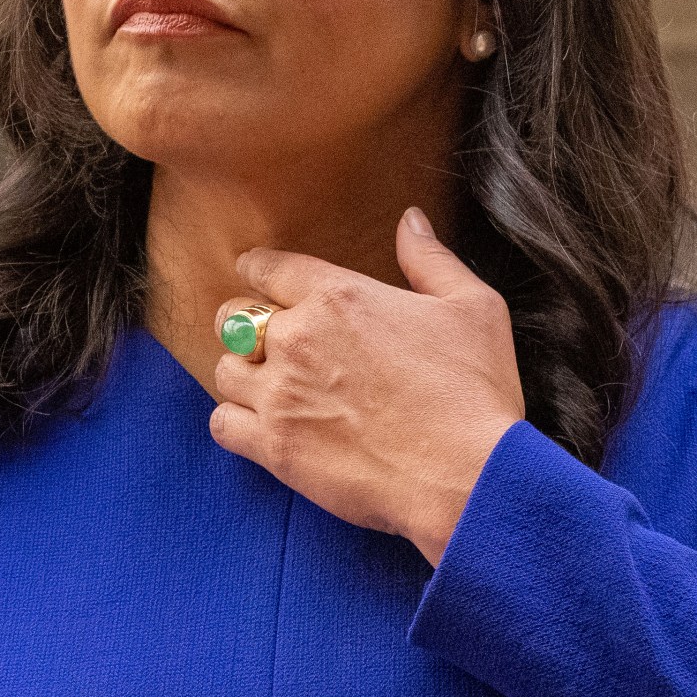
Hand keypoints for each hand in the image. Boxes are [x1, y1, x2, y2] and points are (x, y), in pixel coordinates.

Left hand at [208, 208, 523, 563]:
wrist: (467, 476)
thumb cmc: (475, 392)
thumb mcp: (473, 307)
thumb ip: (430, 259)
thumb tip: (409, 220)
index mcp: (339, 296)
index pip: (269, 267)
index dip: (259, 270)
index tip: (259, 277)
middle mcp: (298, 339)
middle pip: (234, 317)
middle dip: (246, 323)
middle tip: (269, 341)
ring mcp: (280, 395)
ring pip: (225, 371)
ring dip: (243, 375)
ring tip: (268, 387)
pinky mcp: (276, 448)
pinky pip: (222, 425)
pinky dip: (235, 423)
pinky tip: (261, 426)